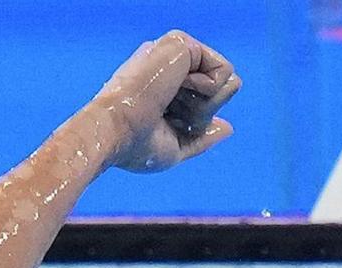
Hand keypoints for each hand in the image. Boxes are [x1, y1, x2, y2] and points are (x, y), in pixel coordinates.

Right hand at [96, 31, 240, 172]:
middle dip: (201, 114)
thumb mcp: (174, 149)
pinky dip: (207, 90)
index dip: (193, 124)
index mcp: (163, 88)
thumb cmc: (133, 146)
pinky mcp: (183, 44)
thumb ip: (200, 138)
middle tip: (167, 116)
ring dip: (205, 104)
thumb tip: (227, 127)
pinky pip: (224, 70)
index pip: (202, 104)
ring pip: (224, 81)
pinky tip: (176, 87)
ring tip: (171, 101)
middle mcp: (168, 67)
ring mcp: (174, 54)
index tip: (161, 127)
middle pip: (216, 93)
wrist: (113, 132)